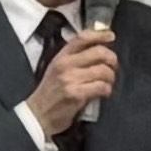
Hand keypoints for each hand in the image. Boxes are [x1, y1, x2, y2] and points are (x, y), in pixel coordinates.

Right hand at [29, 24, 119, 139]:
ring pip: (103, 70)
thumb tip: (97, 51)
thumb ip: (73, 59)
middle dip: (112, 59)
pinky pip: (101, 87)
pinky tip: (104, 93)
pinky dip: (107, 90)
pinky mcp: (76, 94)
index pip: (82, 38)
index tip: (111, 36)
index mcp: (61, 57)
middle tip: (113, 67)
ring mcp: (71, 79)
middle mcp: (65, 65)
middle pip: (98, 52)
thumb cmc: (49, 93)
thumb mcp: (56, 70)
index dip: (99, 34)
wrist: (37, 115)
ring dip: (111, 77)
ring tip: (108, 83)